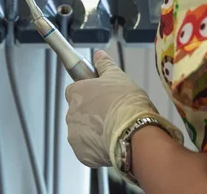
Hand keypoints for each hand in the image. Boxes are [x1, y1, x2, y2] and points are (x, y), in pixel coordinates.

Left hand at [65, 50, 182, 168]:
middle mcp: (70, 112)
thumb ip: (104, 64)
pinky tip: (112, 142)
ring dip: (94, 131)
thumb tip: (98, 54)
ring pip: (82, 131)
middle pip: (78, 112)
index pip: (75, 91)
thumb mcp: (118, 77)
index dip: (88, 94)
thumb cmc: (127, 103)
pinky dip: (97, 148)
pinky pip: (87, 149)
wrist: (135, 133)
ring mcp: (74, 134)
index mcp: (76, 92)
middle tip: (111, 114)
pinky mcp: (81, 153)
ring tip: (115, 129)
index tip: (100, 97)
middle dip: (91, 114)